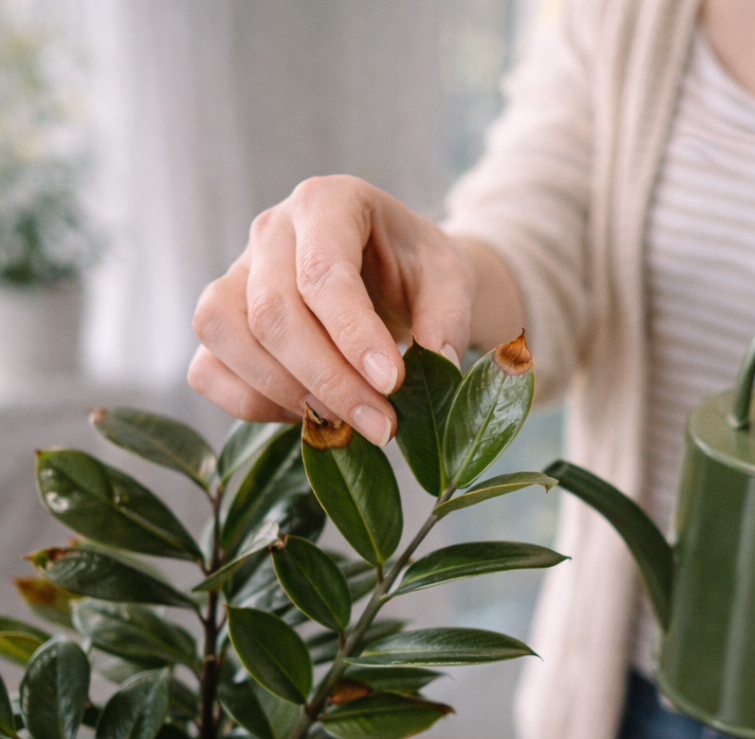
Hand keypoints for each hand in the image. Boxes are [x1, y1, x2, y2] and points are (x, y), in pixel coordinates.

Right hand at [189, 176, 476, 443]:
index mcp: (327, 202)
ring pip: (226, 336)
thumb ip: (448, 317)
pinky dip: (251, 404)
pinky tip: (307, 416)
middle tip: (381, 425)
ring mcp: (235, 274)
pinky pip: (207, 369)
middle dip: (329, 380)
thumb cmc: (418, 271)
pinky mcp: (220, 321)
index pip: (323, 271)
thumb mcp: (450, 280)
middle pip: (272, 312)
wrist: (391, 274)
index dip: (354, 335)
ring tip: (346, 424)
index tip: (392, 384)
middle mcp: (270, 230)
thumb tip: (437, 363)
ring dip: (286, 394)